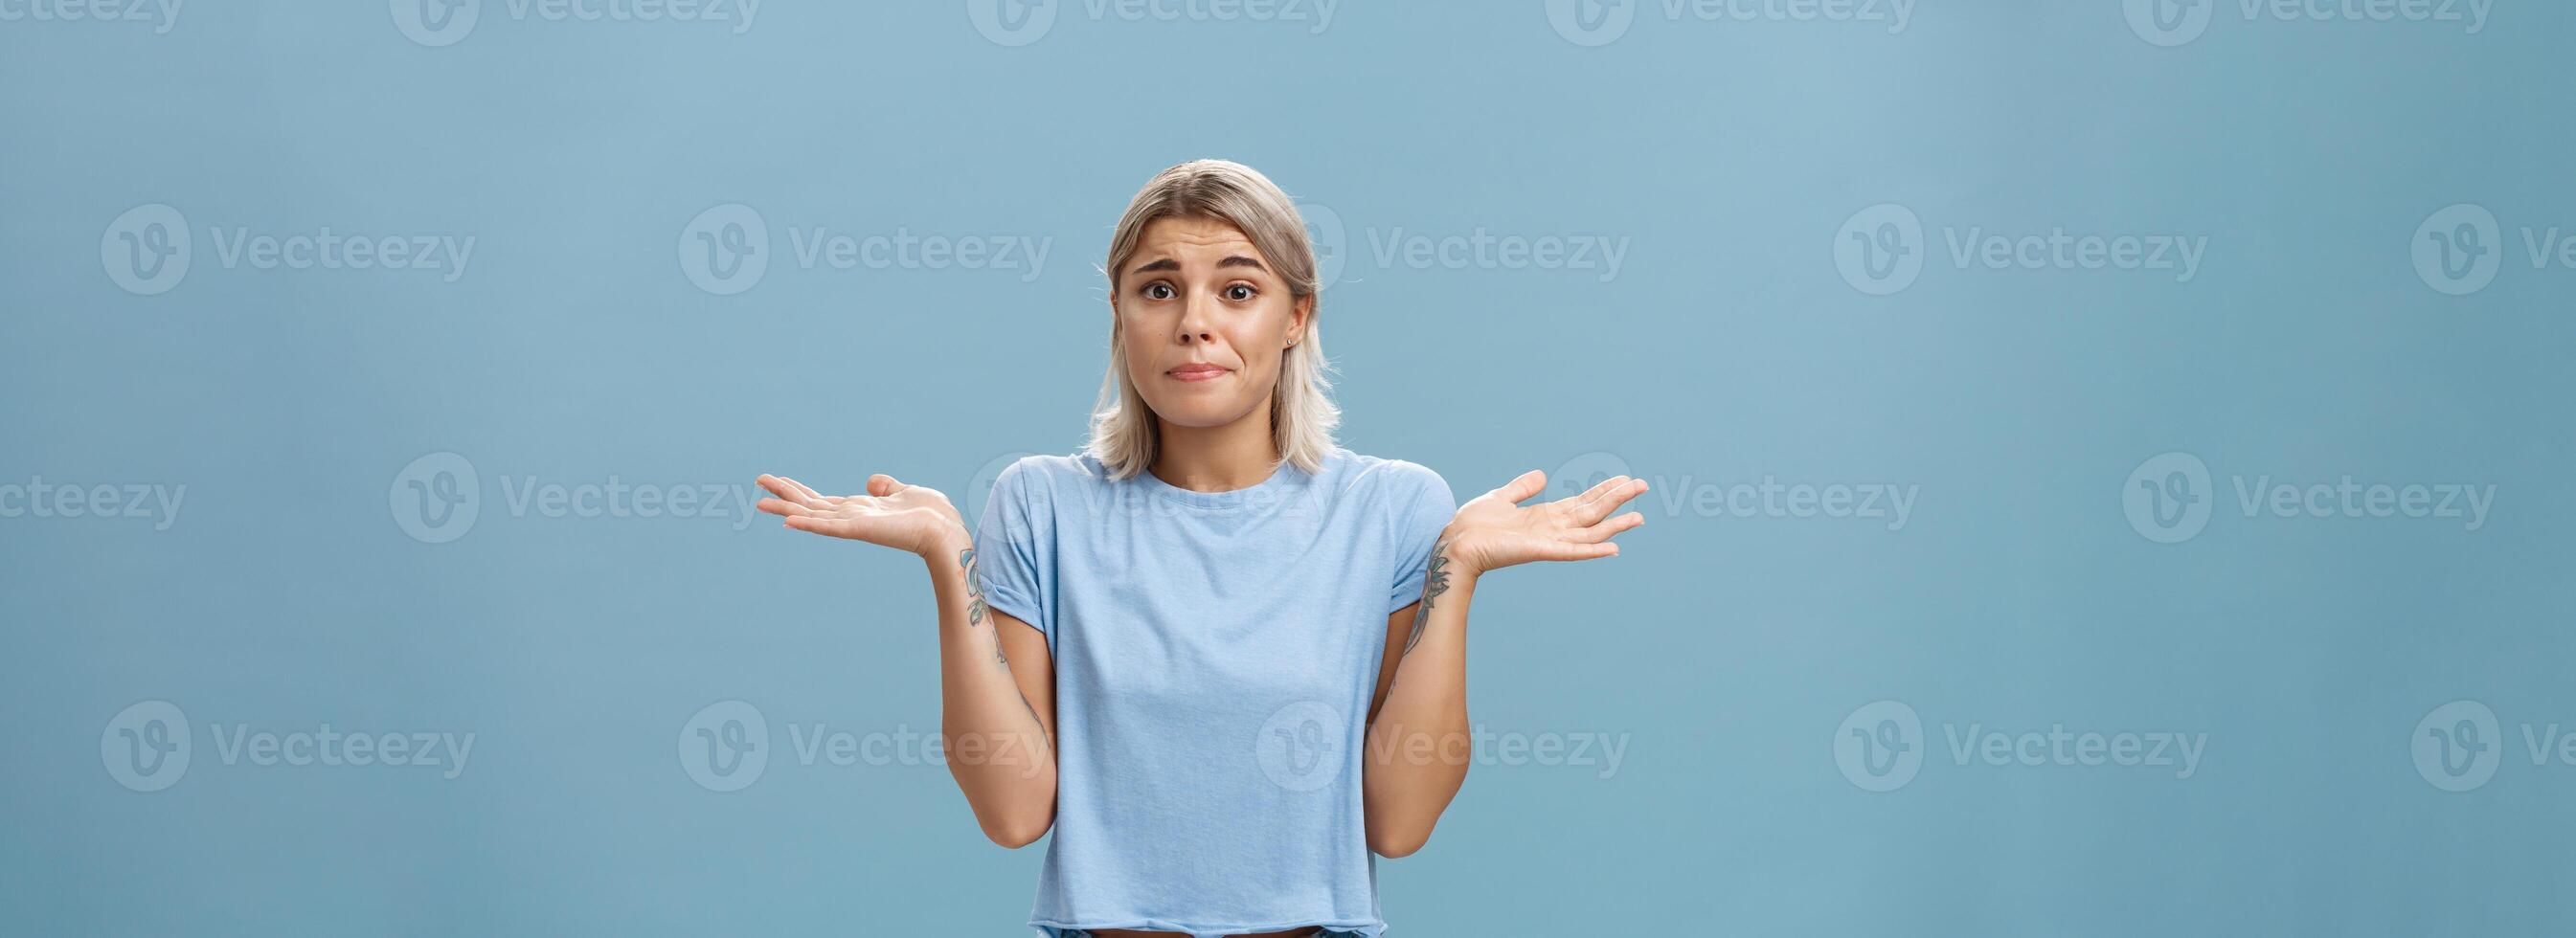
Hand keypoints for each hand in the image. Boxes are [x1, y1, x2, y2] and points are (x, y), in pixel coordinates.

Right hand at [755, 473, 968, 558]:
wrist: (945, 529)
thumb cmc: (931, 514)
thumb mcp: (904, 491)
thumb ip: (886, 487)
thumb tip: (872, 481)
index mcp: (860, 510)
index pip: (822, 501)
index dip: (801, 490)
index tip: (779, 480)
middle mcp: (852, 518)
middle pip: (810, 505)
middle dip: (784, 493)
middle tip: (758, 482)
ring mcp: (854, 525)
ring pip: (813, 515)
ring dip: (786, 508)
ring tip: (761, 502)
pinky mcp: (860, 530)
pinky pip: (829, 527)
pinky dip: (809, 524)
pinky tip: (788, 521)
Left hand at [1441, 470, 1647, 575]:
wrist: (1454, 542)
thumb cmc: (1473, 525)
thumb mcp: (1501, 497)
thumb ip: (1522, 488)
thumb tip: (1541, 475)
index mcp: (1545, 516)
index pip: (1583, 502)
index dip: (1605, 491)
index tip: (1626, 480)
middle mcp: (1552, 529)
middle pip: (1592, 513)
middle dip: (1616, 499)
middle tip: (1642, 486)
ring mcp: (1548, 541)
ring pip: (1589, 533)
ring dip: (1614, 525)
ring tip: (1639, 518)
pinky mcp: (1539, 550)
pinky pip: (1571, 551)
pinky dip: (1593, 551)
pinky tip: (1614, 548)